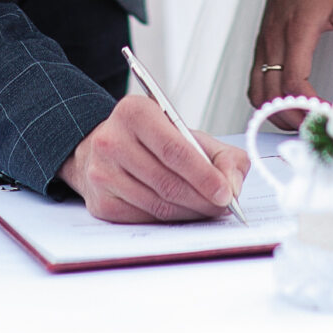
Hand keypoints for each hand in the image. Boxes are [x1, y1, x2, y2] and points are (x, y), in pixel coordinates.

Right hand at [58, 95, 250, 222]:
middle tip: (223, 206)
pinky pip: (145, 218)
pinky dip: (170, 220)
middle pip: (166, 182)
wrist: (107, 148)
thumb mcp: (189, 134)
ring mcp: (102, 173)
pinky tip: (183, 212)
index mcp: (135, 112)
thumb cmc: (153, 140)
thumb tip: (232, 186)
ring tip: (207, 209)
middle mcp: (112, 141)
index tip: (226, 193)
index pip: (174, 150)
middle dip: (202, 199)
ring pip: (157, 205)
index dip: (204, 176)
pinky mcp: (101, 202)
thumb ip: (223, 155)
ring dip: (189, 212)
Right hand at [249, 0, 332, 110]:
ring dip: (277, 112)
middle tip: (316, 125)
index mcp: (297, 31)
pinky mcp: (260, 46)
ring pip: (258, 93)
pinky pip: (255, 82)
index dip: (308, 104)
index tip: (326, 113)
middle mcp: (274, 41)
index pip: (293, 80)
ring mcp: (263, 44)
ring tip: (303, 118)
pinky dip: (266, 100)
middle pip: (271, 95)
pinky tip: (286, 102)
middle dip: (293, 117)